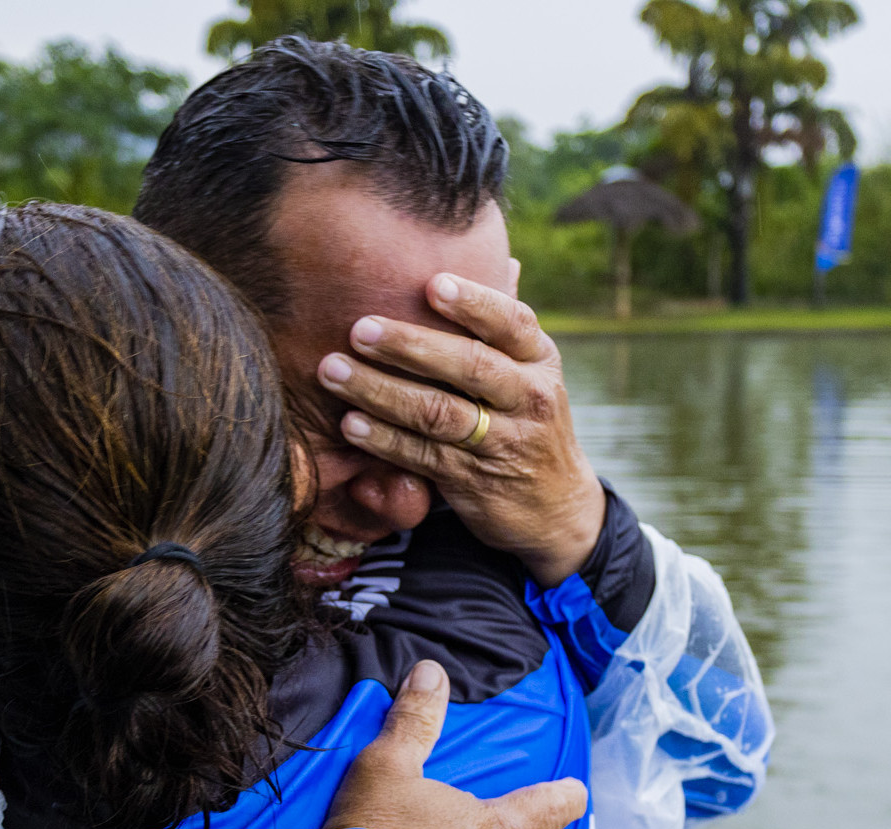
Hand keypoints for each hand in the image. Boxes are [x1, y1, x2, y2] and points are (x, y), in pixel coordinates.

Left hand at [315, 273, 605, 586]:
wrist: (557, 506)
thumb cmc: (528, 421)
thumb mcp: (530, 372)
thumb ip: (505, 326)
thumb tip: (504, 258)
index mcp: (539, 360)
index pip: (512, 323)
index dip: (474, 302)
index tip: (431, 283)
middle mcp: (530, 398)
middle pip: (469, 366)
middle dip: (409, 345)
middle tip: (359, 329)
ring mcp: (505, 442)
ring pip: (438, 413)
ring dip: (380, 392)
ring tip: (333, 372)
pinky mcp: (477, 481)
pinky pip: (424, 456)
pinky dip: (384, 440)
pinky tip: (350, 423)